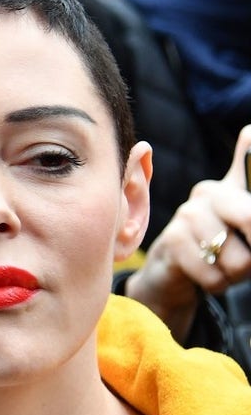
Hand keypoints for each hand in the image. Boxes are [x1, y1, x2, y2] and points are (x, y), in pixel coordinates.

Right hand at [127, 126, 250, 337]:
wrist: (173, 273)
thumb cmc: (218, 247)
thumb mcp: (241, 219)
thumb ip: (248, 184)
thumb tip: (250, 131)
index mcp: (226, 186)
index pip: (250, 176)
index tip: (247, 222)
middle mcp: (206, 193)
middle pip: (250, 218)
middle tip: (247, 257)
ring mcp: (186, 216)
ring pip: (236, 257)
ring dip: (235, 273)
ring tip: (221, 266)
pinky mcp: (173, 242)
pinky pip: (214, 274)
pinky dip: (217, 283)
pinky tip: (205, 275)